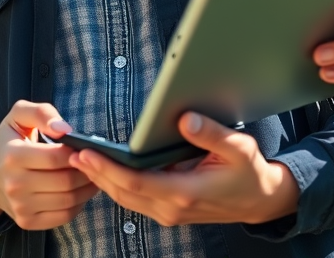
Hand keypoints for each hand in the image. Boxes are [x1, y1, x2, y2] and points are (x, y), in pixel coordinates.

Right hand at [0, 100, 97, 229]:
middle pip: (65, 181)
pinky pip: (64, 216)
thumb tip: (64, 129)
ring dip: (87, 188)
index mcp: (13, 156)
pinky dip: (79, 204)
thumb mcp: (18, 116)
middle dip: (86, 171)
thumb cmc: (9, 140)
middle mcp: (14, 185)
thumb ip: (41, 113)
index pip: (55, 157)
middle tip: (94, 162)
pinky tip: (80, 190)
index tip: (84, 147)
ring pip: (68, 200)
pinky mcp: (27, 222)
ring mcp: (20, 207)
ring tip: (92, 174)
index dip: (76, 152)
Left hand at [69, 112, 297, 225]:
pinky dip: (116, 184)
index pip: (136, 183)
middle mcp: (172, 208)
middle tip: (72, 153)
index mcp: (185, 194)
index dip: (108, 169)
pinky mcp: (168, 210)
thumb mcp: (239, 148)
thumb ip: (211, 133)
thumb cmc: (250, 172)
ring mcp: (169, 213)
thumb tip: (184, 119)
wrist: (261, 200)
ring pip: (126, 199)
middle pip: (123, 193)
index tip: (87, 154)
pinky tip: (105, 169)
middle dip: (96, 173)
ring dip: (102, 180)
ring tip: (82, 158)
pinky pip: (135, 199)